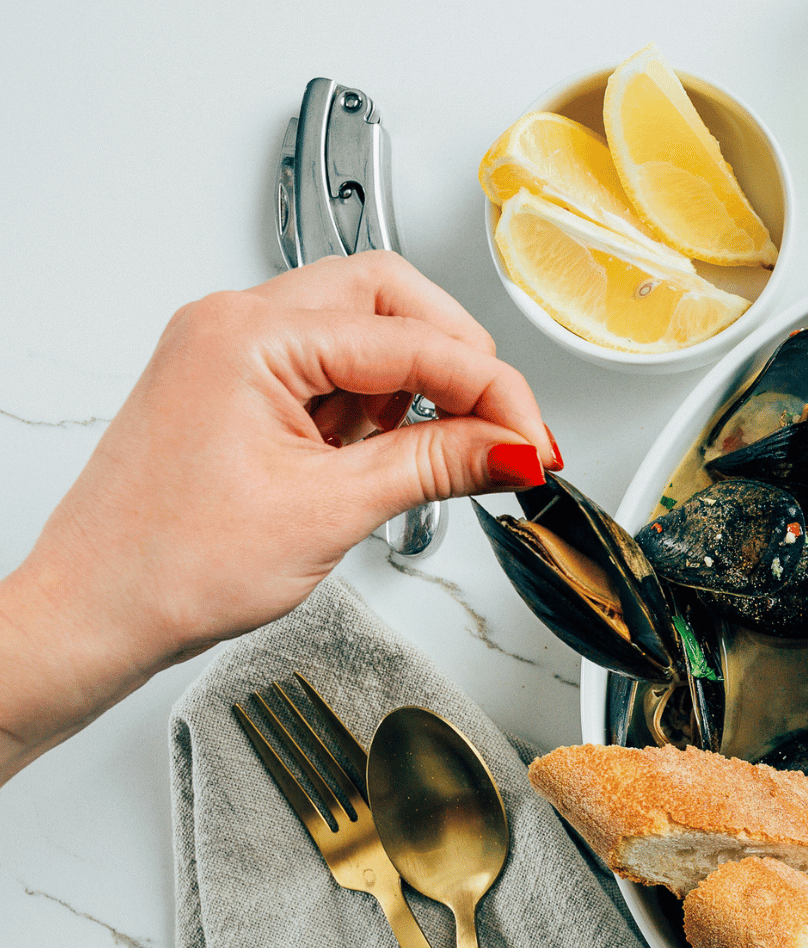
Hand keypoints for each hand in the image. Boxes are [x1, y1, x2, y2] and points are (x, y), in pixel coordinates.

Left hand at [0, 252, 556, 778]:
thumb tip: (511, 448)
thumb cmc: (168, 567)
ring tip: (433, 455)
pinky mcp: (237, 385)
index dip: (493, 391)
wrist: (95, 613)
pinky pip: (332, 368)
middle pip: (391, 297)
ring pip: (365, 327)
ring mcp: (232, 350)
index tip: (534, 442)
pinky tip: (383, 457)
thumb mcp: (330, 512)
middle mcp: (235, 324)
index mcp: (248, 336)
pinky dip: (376, 405)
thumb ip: (435, 464)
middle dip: (459, 359)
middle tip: (500, 429)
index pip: (412, 338)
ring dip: (416, 383)